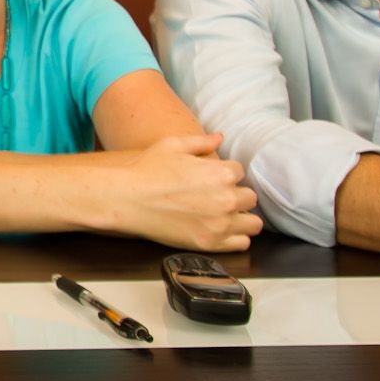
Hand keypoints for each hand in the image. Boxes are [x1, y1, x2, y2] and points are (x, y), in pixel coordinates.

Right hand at [105, 134, 260, 251]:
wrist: (126, 199)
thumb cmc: (147, 170)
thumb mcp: (173, 145)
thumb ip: (201, 141)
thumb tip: (219, 137)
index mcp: (221, 172)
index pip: (240, 171)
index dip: (226, 173)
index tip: (212, 178)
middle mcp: (226, 199)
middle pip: (249, 197)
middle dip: (235, 194)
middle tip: (216, 196)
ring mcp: (220, 224)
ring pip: (253, 223)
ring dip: (241, 217)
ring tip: (223, 214)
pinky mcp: (210, 243)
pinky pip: (242, 243)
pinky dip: (235, 237)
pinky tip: (219, 229)